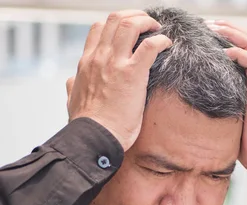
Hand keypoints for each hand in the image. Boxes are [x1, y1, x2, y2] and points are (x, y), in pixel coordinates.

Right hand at [66, 10, 171, 151]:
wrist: (94, 137)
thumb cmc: (87, 125)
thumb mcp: (72, 100)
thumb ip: (72, 87)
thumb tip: (70, 82)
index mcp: (86, 63)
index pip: (98, 29)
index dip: (116, 24)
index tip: (130, 30)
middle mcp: (99, 58)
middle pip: (115, 19)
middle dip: (135, 16)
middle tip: (148, 24)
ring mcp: (115, 63)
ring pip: (130, 25)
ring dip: (148, 23)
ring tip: (158, 29)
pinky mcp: (132, 74)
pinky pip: (149, 46)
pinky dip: (161, 41)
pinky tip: (167, 44)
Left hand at [207, 21, 246, 190]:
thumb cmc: (244, 141)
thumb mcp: (227, 114)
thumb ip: (216, 100)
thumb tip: (190, 96)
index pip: (242, 46)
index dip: (226, 34)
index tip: (205, 29)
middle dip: (228, 27)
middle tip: (206, 23)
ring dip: (233, 35)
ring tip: (214, 30)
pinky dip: (240, 54)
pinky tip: (226, 52)